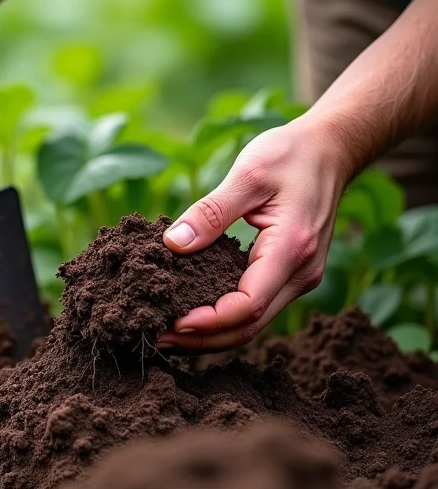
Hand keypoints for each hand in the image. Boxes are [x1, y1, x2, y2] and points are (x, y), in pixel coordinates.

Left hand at [159, 118, 352, 351]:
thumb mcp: (247, 174)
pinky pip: (256, 307)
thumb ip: (211, 212)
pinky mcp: (291, 274)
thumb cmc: (291, 155)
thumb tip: (173, 245)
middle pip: (249, 326)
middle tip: (157, 339)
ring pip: (253, 323)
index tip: (171, 322)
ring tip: (168, 333)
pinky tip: (194, 313)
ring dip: (211, 334)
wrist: (331, 149)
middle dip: (202, 339)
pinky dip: (224, 317)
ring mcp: (299, 277)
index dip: (208, 322)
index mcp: (291, 250)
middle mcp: (301, 273)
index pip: (248, 305)